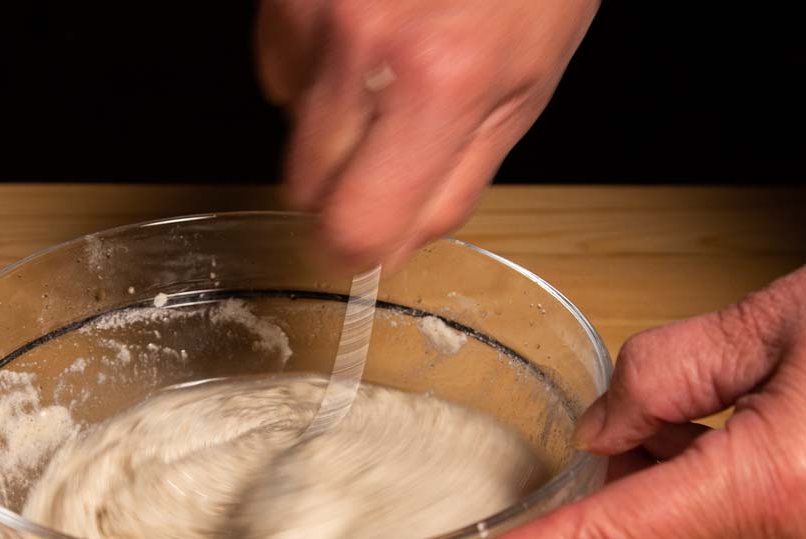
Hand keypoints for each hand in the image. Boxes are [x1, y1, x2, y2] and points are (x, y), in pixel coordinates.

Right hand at [257, 0, 597, 270]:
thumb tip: (395, 246)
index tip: (362, 241)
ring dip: (329, 110)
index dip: (354, 247)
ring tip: (385, 60)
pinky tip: (362, 25)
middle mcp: (366, 42)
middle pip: (303, 185)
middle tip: (385, 144)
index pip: (354, 226)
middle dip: (340, 180)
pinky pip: (278, 59)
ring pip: (288, 120)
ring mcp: (314, 7)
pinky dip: (313, 56)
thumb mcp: (527, 88)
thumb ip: (458, 181)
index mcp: (441, 84)